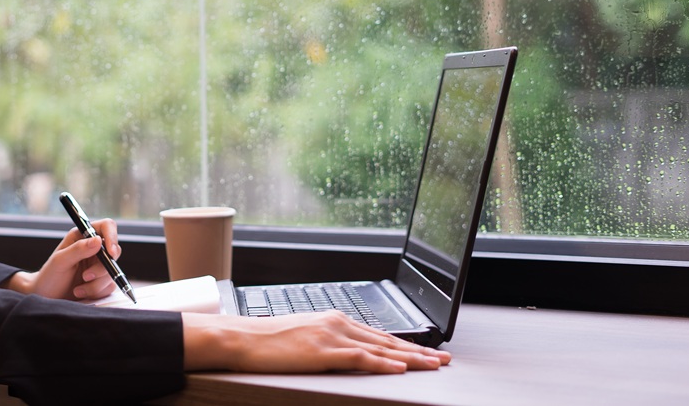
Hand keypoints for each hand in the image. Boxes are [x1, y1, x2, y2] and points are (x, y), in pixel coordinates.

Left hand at [2, 218, 122, 300]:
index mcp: (82, 236)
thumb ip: (78, 249)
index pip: (107, 227)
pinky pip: (109, 286)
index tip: (110, 253)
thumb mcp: (60, 261)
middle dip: (101, 269)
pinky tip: (81, 292)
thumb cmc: (49, 276)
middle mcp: (93, 249)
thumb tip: (98, 240)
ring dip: (95, 284)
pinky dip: (96, 292)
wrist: (45, 297)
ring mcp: (98, 265)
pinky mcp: (101, 281)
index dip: (112, 237)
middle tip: (85, 277)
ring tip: (77, 289)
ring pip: (111, 272)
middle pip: (114, 252)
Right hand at [182, 310, 451, 373]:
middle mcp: (338, 324)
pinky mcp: (324, 351)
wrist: (244, 338)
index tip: (427, 351)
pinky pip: (362, 358)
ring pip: (381, 349)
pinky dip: (384, 363)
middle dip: (419, 351)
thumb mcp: (304, 336)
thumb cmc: (267, 340)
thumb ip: (328, 342)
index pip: (378, 335)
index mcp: (334, 320)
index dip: (406, 345)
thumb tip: (346, 353)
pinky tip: (401, 368)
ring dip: (412, 358)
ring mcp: (332, 337)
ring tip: (435, 366)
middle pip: (387, 340)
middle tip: (444, 359)